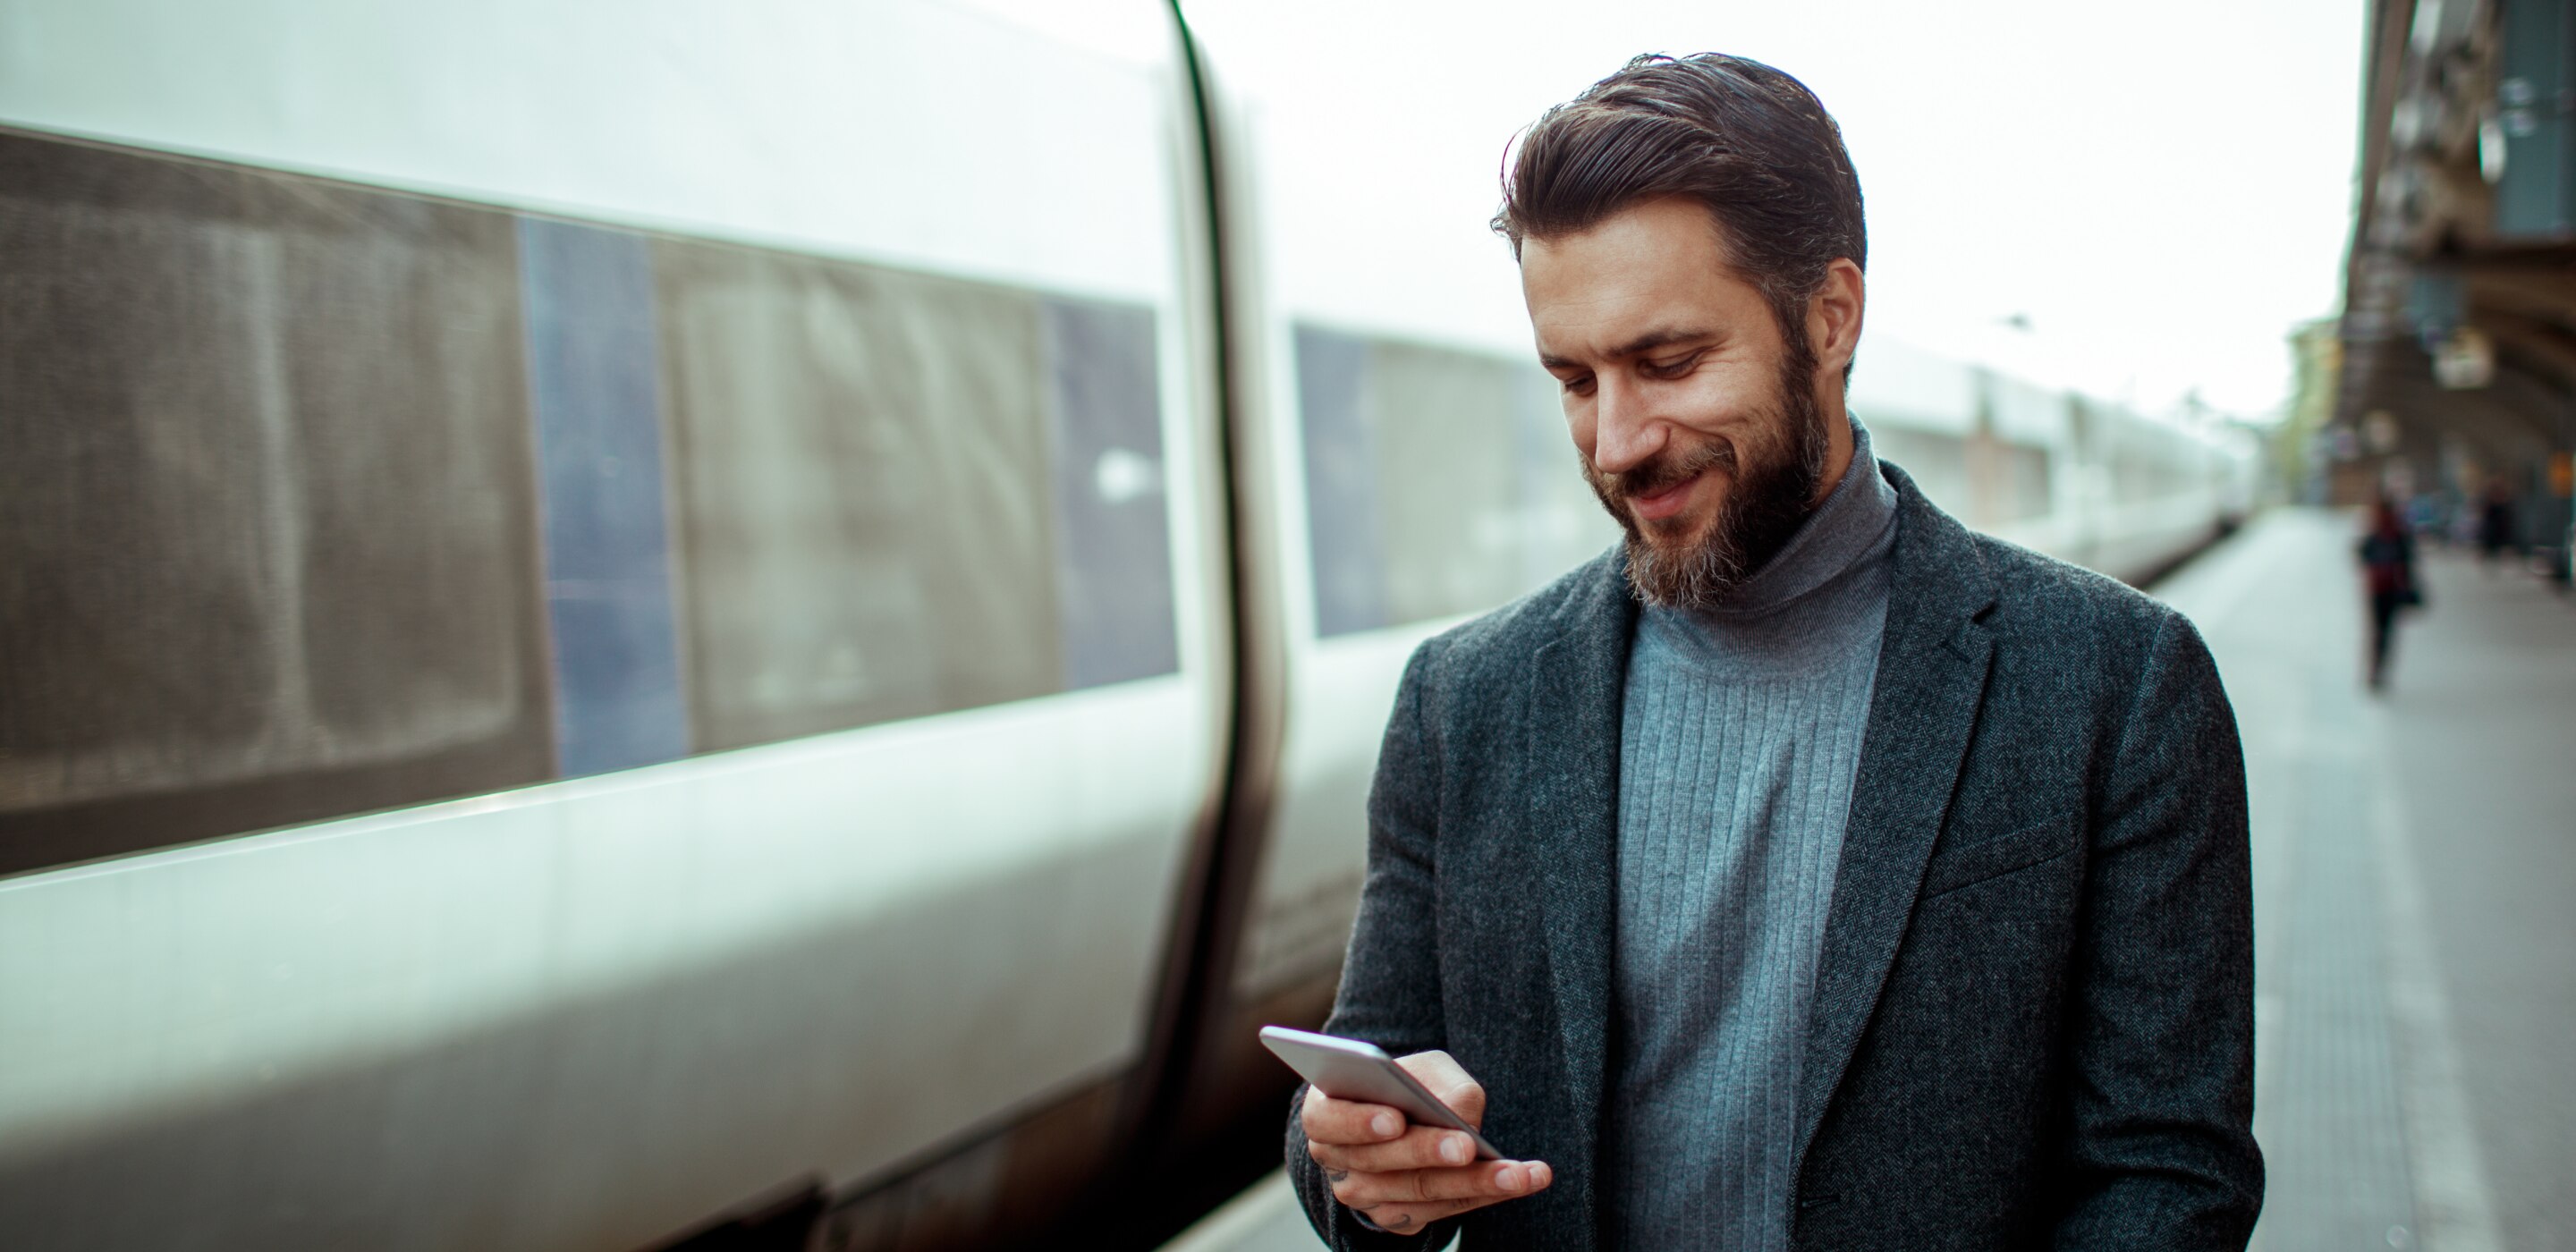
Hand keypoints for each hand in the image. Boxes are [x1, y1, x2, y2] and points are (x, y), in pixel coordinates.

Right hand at [1300, 1050, 1552, 1234]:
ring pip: (1419, 1193)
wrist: (1402, 1121)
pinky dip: (1483, 1195)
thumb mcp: (1422, 1067)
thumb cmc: (1405, 1085)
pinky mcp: (1397, 1219)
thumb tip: (1460, 1114)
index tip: (1397, 1119)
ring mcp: (1364, 1196)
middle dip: (1429, 1153)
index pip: (1332, 1119)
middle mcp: (1336, 1161)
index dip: (1362, 1122)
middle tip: (1468, 1146)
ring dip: (1475, 1183)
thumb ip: (1439, 1082)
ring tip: (1520, 1172)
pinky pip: (1442, 1212)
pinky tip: (1521, 1181)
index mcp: (1324, 1114)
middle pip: (1382, 1163)